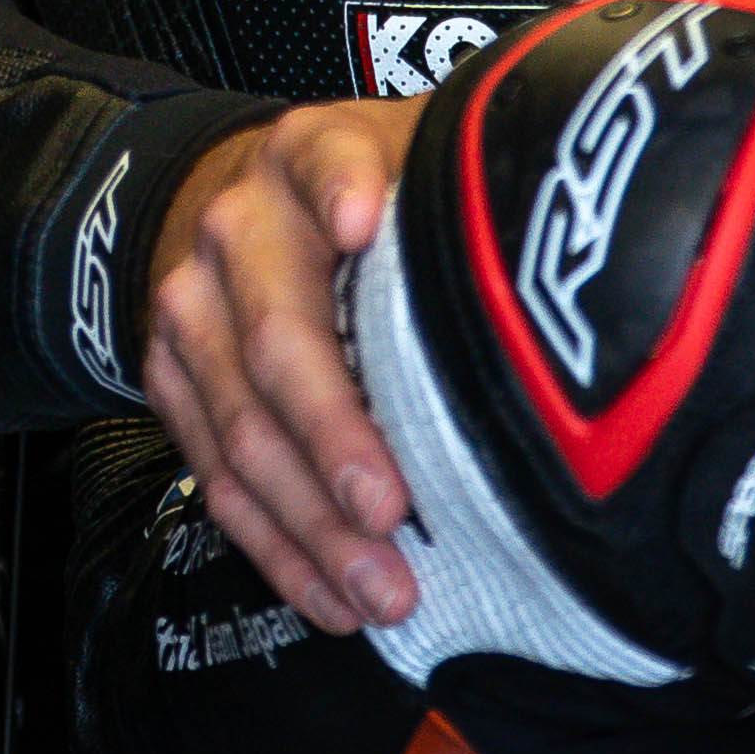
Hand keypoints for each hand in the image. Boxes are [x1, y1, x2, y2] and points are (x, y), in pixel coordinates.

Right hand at [146, 94, 435, 633]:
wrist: (249, 210)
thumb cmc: (373, 208)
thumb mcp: (421, 170)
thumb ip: (476, 201)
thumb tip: (584, 260)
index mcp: (309, 159)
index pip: (326, 164)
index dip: (342, 190)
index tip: (365, 223)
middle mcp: (239, 230)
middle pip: (277, 338)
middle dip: (333, 434)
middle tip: (389, 508)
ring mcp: (192, 309)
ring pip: (242, 430)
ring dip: (312, 521)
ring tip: (382, 587)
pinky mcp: (170, 383)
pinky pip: (215, 478)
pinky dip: (277, 548)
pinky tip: (331, 594)